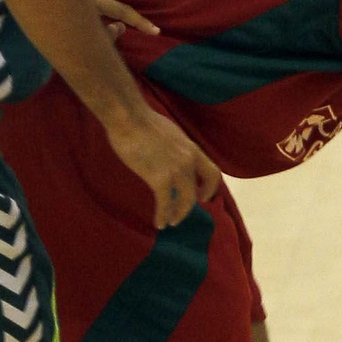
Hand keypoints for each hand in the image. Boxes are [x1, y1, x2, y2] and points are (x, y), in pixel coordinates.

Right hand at [105, 106, 221, 227]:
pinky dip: (163, 216)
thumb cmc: (142, 121)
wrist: (128, 118)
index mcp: (192, 148)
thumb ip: (175, 147)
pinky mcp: (159, 179)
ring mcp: (176, 170)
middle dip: (193, 204)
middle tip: (182, 212)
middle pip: (202, 190)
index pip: (212, 172)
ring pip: (186, 201)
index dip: (211, 188)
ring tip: (171, 222)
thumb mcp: (169, 133)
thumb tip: (171, 155)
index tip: (204, 197)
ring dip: (179, 214)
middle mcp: (189, 160)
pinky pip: (165, 204)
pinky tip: (159, 223)